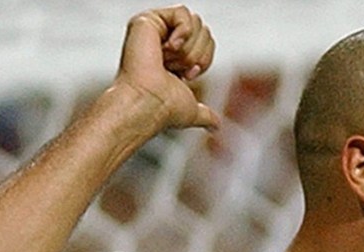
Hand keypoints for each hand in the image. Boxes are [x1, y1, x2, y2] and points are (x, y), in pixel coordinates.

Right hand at [115, 5, 218, 130]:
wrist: (149, 103)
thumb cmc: (163, 108)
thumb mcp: (192, 111)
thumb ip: (205, 115)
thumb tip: (215, 126)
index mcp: (172, 58)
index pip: (206, 43)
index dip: (203, 60)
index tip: (186, 76)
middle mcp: (162, 42)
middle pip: (204, 30)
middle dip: (197, 54)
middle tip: (176, 69)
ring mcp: (154, 30)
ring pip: (195, 22)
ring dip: (188, 48)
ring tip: (168, 61)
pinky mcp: (147, 20)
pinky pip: (183, 13)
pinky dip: (182, 33)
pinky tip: (166, 48)